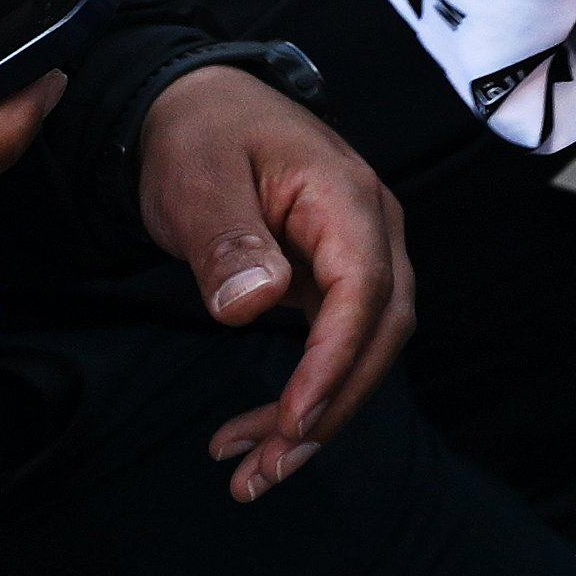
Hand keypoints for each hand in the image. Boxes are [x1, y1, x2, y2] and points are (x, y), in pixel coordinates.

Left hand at [131, 67, 409, 499]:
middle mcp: (371, 228)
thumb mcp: (199, 181)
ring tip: (253, 470)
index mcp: (347, 199)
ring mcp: (358, 252)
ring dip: (321, 412)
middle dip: (332, 407)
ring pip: (366, 344)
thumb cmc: (198, 136)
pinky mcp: (333, 275)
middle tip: (265, 469)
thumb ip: (229, 240)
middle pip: (382, 330)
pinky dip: (307, 389)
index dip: (335, 361)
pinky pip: (339, 340)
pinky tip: (257, 426)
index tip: (292, 419)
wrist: (194, 105)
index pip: (364, 291)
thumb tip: (254, 306)